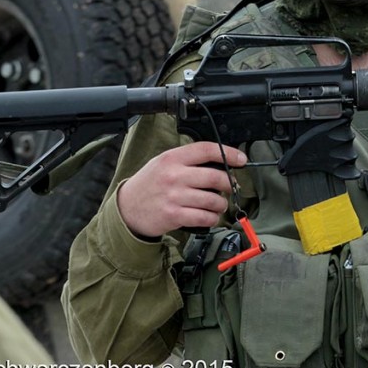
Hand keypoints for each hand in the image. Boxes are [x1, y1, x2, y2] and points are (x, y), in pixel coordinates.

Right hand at [117, 141, 245, 237]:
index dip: (228, 153)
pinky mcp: (174, 215)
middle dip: (229, 183)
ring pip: (213, 200)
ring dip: (222, 203)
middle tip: (230, 186)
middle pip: (215, 177)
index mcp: (172, 158)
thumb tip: (221, 163)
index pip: (206, 149)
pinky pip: (205, 217)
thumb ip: (188, 160)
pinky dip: (213, 218)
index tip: (241, 159)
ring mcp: (174, 197)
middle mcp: (174, 176)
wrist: (127, 208)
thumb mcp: (163, 163)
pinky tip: (210, 216)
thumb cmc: (149, 184)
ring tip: (219, 203)